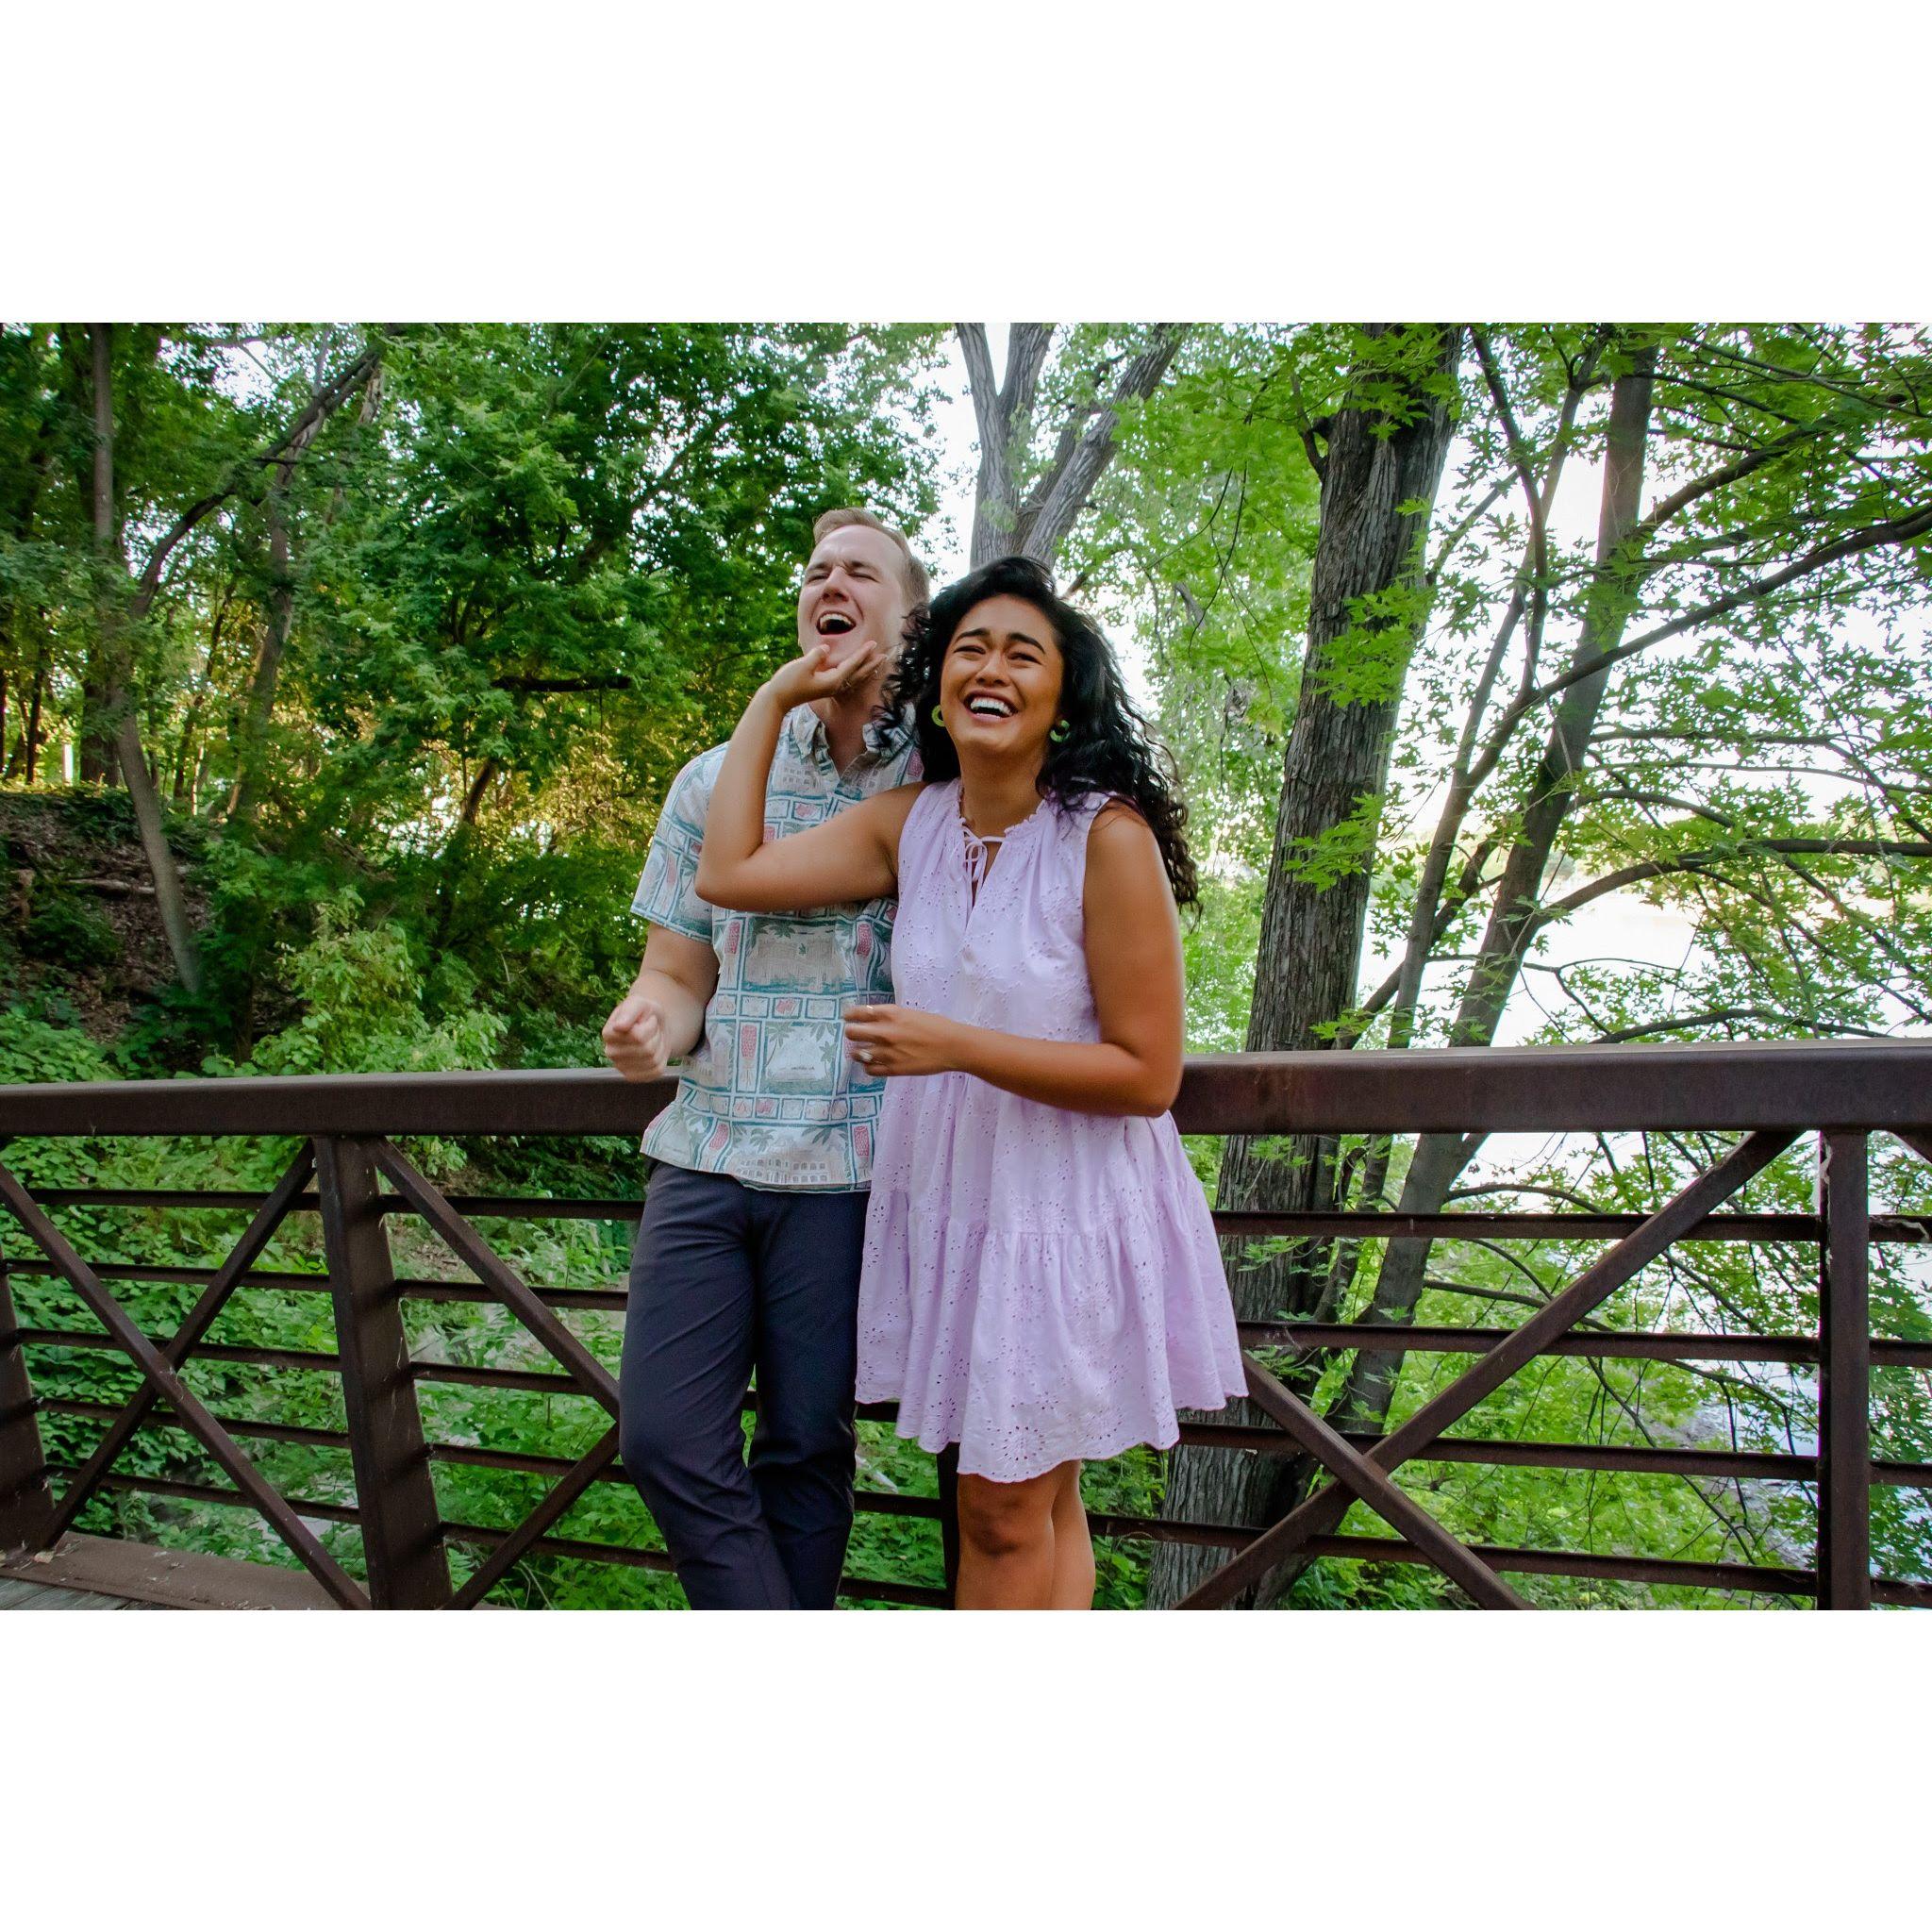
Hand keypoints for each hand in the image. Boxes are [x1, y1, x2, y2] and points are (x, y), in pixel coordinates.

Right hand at [602, 991, 669, 1081]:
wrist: (654, 1025)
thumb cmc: (644, 1013)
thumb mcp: (639, 1003)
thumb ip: (629, 1011)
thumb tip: (619, 1027)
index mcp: (608, 1033)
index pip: (637, 1036)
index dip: (649, 1026)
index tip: (646, 1020)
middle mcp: (611, 1052)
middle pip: (646, 1049)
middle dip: (656, 1036)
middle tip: (652, 1030)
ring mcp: (621, 1067)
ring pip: (653, 1060)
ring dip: (659, 1046)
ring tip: (652, 1038)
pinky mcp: (634, 1077)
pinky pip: (656, 1071)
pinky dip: (662, 1060)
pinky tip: (654, 1051)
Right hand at [763, 637, 887, 709]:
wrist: (777, 699)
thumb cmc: (788, 682)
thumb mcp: (802, 666)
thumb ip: (817, 656)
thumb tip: (827, 649)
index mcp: (832, 681)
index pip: (852, 665)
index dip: (863, 654)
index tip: (874, 644)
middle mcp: (835, 687)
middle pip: (858, 674)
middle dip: (872, 665)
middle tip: (885, 656)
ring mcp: (830, 689)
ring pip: (854, 680)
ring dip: (866, 672)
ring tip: (877, 665)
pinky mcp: (824, 689)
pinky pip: (846, 682)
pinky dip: (855, 677)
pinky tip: (857, 675)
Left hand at [842, 1004, 962, 1077]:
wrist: (953, 1046)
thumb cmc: (936, 1026)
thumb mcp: (910, 1014)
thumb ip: (890, 1017)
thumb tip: (873, 1020)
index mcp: (890, 1014)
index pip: (857, 1013)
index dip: (850, 1016)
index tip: (849, 1018)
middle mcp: (884, 1032)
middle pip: (852, 1033)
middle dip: (852, 1033)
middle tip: (856, 1036)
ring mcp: (887, 1052)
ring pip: (857, 1053)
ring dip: (858, 1052)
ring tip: (864, 1052)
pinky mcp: (893, 1069)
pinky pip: (869, 1069)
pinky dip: (868, 1066)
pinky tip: (874, 1063)